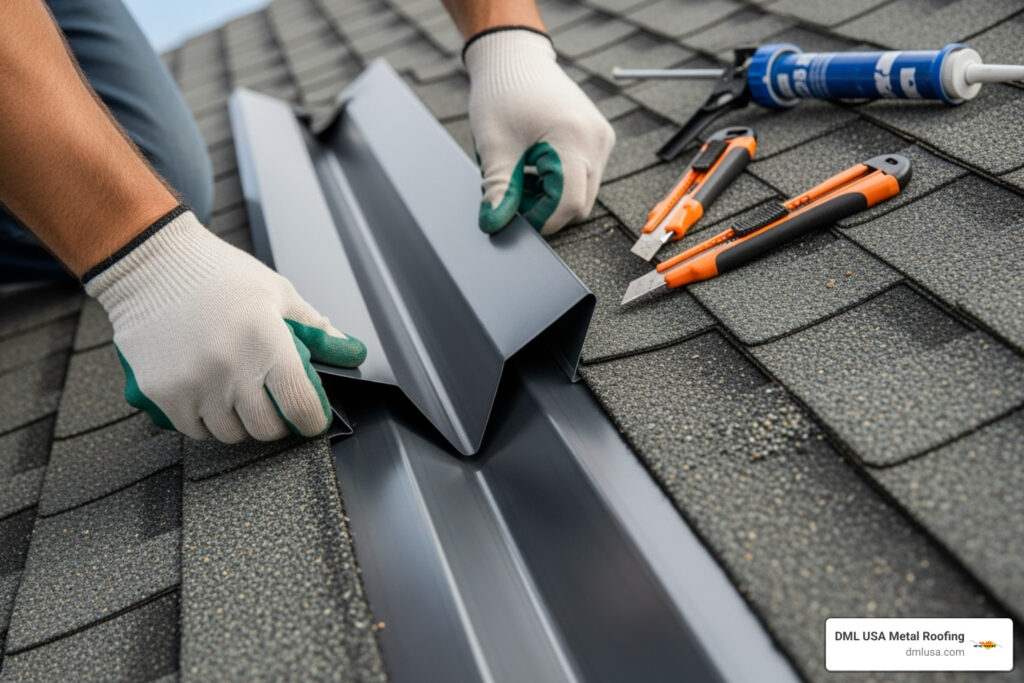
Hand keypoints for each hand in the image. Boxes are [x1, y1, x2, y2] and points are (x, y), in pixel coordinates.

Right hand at [84, 208, 365, 441]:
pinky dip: (208, 420)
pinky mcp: (163, 394)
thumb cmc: (218, 273)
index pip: (301, 407)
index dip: (312, 419)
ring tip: (238, 390)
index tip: (311, 416)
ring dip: (241, 420)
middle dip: (277, 419)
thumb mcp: (277, 291)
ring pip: (232, 434)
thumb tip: (348, 351)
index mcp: (266, 341)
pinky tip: (209, 392)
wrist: (151, 263)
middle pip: (267, 429)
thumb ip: (314, 327)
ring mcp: (193, 385)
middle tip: (273, 399)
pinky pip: (196, 430)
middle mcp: (229, 369)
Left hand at [465, 28, 614, 235]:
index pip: (567, 203)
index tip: (511, 215)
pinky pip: (586, 176)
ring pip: (584, 193)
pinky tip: (536, 166)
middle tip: (513, 194)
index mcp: (573, 138)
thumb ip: (498, 189)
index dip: (539, 219)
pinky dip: (562, 182)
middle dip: (546, 210)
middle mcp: (596, 140)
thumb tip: (494, 225)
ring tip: (522, 175)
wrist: (516, 59)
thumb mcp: (494, 146)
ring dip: (553, 197)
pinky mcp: (600, 138)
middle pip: (579, 205)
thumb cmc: (502, 94)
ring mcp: (602, 139)